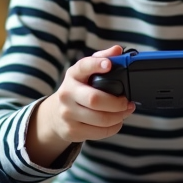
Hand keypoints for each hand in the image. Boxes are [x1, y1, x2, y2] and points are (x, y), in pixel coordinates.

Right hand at [26, 45, 135, 165]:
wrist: (56, 115)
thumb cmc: (78, 90)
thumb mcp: (85, 73)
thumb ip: (102, 59)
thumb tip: (117, 50)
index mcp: (73, 75)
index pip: (83, 66)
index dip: (96, 65)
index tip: (108, 65)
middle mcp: (67, 94)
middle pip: (95, 100)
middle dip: (117, 103)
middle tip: (126, 102)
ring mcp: (67, 114)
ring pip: (101, 119)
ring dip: (119, 116)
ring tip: (125, 112)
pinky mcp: (71, 131)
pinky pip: (100, 132)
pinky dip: (114, 127)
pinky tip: (116, 121)